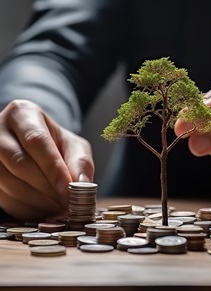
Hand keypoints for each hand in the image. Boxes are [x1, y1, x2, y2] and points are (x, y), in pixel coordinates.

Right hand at [0, 100, 93, 220]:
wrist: (33, 148)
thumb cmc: (56, 144)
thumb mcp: (73, 145)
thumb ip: (81, 161)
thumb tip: (83, 184)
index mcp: (23, 113)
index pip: (37, 141)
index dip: (53, 167)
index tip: (67, 189)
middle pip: (19, 162)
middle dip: (46, 188)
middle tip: (66, 203)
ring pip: (8, 183)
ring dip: (37, 202)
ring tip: (58, 208)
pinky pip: (2, 198)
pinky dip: (26, 209)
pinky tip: (43, 211)